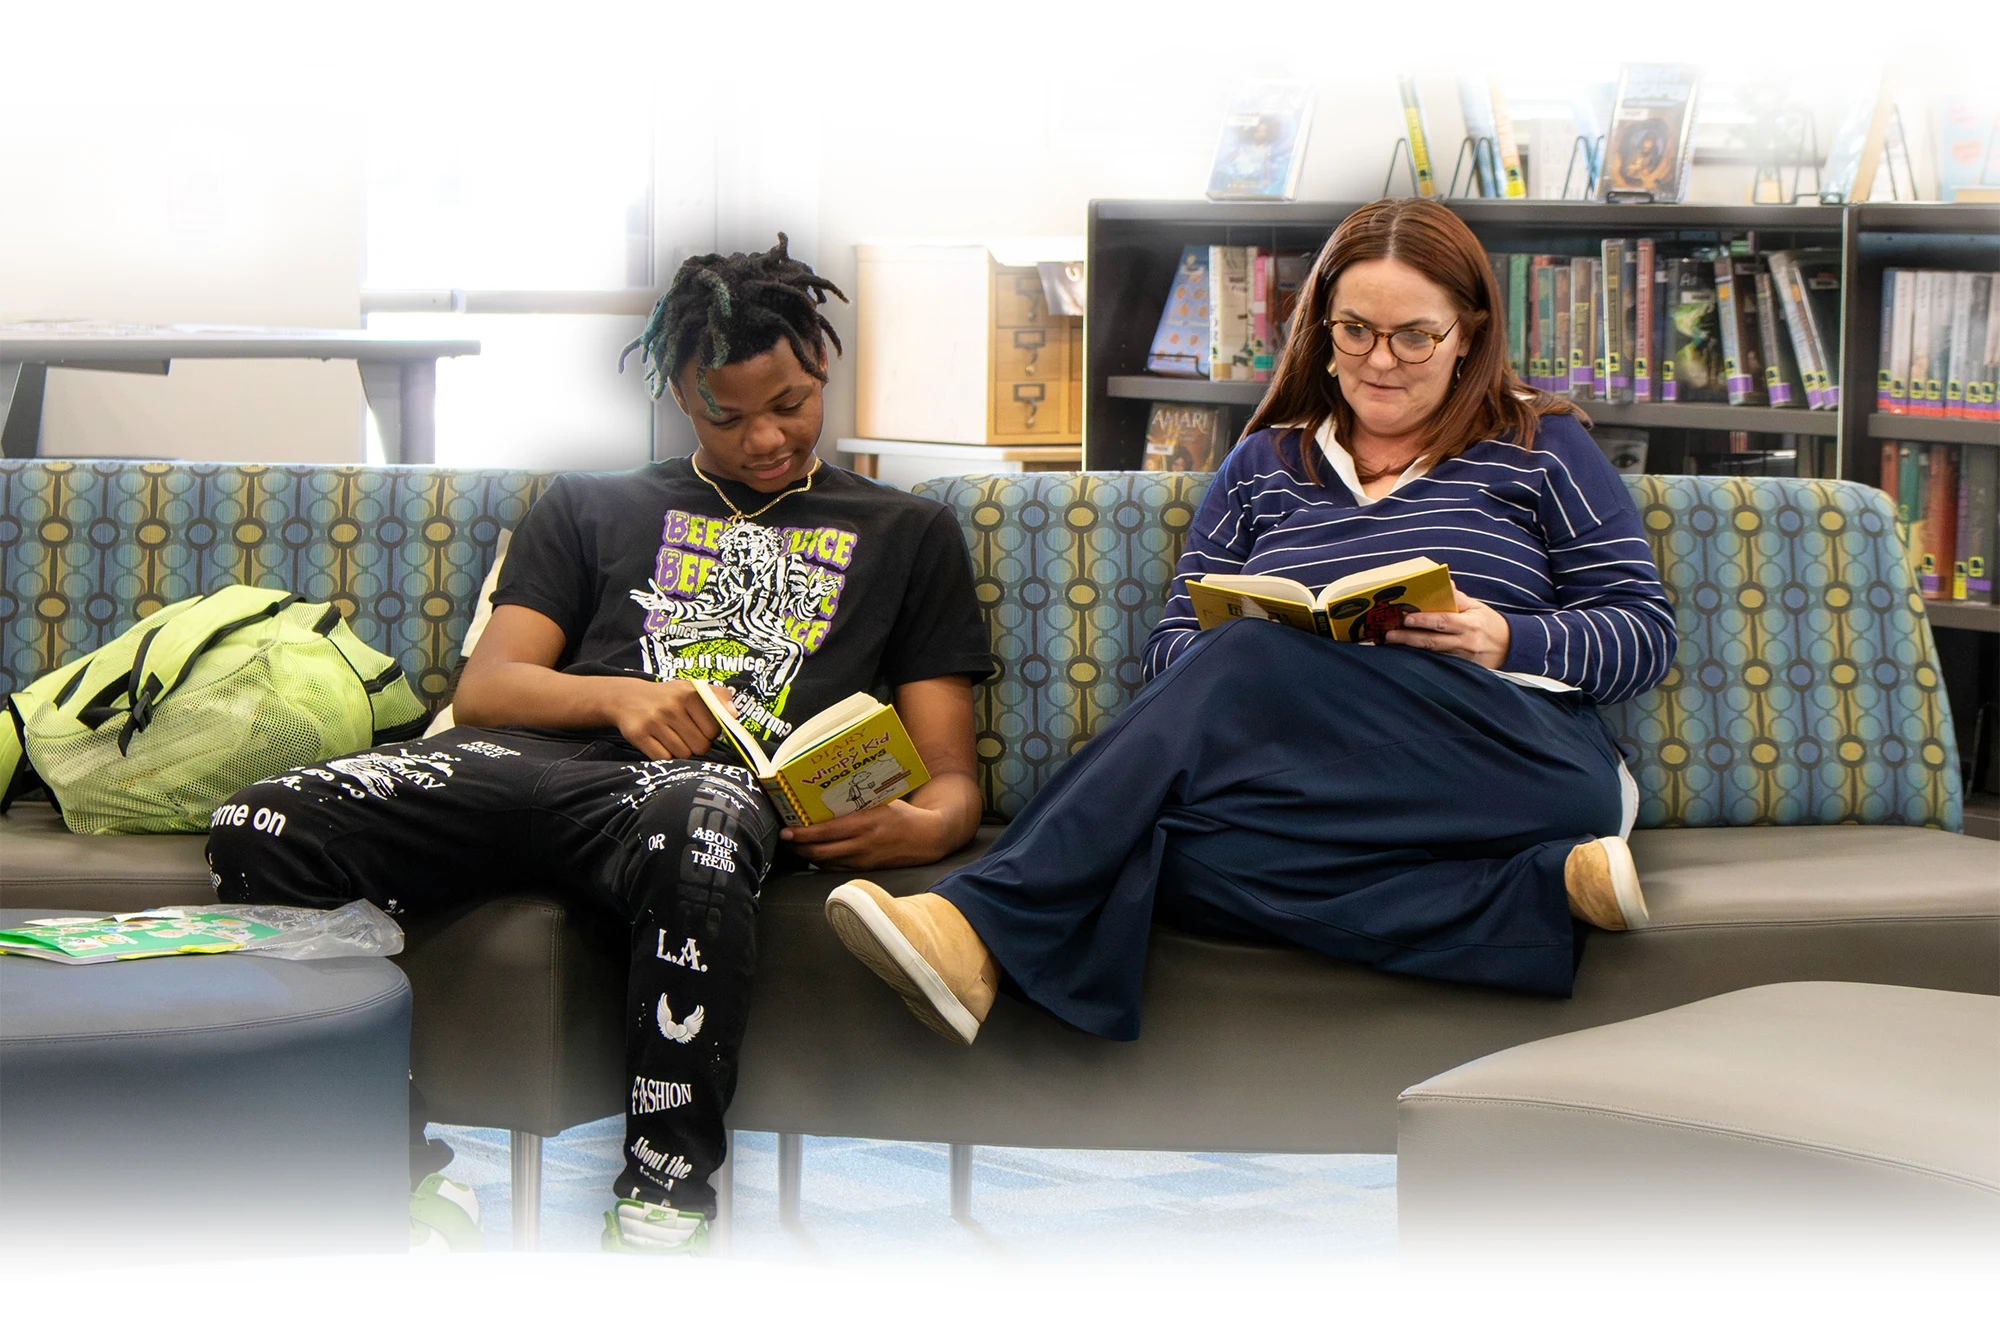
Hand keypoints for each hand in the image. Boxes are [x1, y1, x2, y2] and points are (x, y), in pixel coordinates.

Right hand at [604, 678, 722, 760]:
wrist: (627, 697)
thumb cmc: (669, 697)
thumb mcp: (693, 689)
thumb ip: (719, 697)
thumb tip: (735, 715)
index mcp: (689, 694)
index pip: (714, 730)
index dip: (710, 733)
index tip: (700, 727)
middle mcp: (671, 706)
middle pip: (700, 746)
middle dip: (696, 745)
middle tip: (685, 734)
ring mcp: (653, 721)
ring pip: (683, 755)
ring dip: (681, 751)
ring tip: (671, 737)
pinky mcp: (638, 734)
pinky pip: (664, 759)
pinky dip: (665, 756)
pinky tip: (660, 743)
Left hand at [780, 797, 956, 870]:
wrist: (927, 838)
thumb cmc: (903, 814)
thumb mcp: (881, 801)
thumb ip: (858, 801)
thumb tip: (830, 794)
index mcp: (865, 824)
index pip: (826, 832)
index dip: (803, 834)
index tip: (786, 830)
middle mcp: (862, 844)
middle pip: (820, 852)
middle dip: (798, 847)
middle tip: (784, 839)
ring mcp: (863, 860)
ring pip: (827, 862)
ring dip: (808, 856)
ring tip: (795, 846)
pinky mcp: (865, 869)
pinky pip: (838, 868)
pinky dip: (823, 862)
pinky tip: (815, 855)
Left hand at [1385, 588, 1511, 669]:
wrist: (1511, 646)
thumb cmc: (1489, 623)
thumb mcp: (1477, 607)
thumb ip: (1457, 598)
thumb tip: (1444, 583)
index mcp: (1470, 623)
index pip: (1444, 621)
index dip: (1424, 620)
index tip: (1406, 618)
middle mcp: (1466, 642)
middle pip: (1433, 641)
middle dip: (1409, 638)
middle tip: (1389, 635)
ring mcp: (1464, 659)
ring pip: (1434, 655)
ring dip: (1412, 650)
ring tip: (1393, 644)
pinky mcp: (1463, 669)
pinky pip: (1440, 665)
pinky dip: (1424, 660)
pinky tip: (1407, 657)